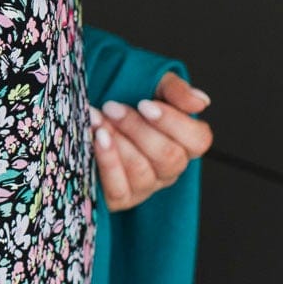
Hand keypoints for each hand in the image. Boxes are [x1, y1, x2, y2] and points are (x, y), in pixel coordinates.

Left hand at [90, 69, 212, 211]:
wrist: (82, 107)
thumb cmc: (122, 95)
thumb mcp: (150, 84)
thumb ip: (175, 90)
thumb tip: (200, 102)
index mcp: (183, 142)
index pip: (198, 141)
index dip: (174, 123)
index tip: (145, 105)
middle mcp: (168, 168)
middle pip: (169, 157)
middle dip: (137, 129)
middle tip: (112, 107)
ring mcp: (145, 187)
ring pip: (142, 172)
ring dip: (117, 142)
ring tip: (96, 118)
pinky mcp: (119, 199)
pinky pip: (119, 189)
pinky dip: (107, 161)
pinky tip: (95, 139)